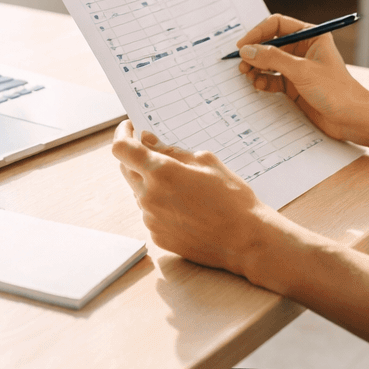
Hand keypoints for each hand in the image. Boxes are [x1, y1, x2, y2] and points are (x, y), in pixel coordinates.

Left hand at [110, 121, 279, 277]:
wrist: (245, 240)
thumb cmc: (232, 198)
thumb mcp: (206, 162)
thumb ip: (172, 151)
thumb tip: (148, 141)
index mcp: (161, 173)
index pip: (122, 148)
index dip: (123, 134)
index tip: (130, 128)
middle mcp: (149, 196)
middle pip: (126, 169)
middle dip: (137, 157)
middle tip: (157, 153)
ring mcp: (151, 219)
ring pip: (139, 192)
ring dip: (150, 183)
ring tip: (183, 186)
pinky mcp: (157, 236)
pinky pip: (150, 213)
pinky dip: (160, 204)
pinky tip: (186, 208)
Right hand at [235, 14, 368, 140]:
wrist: (352, 118)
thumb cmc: (336, 90)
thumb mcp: (302, 71)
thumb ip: (272, 59)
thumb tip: (247, 50)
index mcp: (310, 36)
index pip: (277, 25)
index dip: (258, 33)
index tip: (243, 45)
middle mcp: (303, 49)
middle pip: (270, 43)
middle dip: (254, 53)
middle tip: (241, 64)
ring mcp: (298, 68)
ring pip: (269, 62)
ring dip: (256, 68)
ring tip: (247, 76)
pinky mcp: (295, 85)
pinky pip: (272, 78)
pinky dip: (263, 81)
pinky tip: (259, 86)